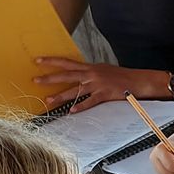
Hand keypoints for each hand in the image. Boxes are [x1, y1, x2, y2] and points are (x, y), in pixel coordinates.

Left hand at [35, 58, 165, 110]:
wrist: (139, 81)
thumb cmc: (122, 77)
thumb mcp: (104, 70)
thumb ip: (90, 73)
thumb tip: (79, 76)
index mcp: (90, 67)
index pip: (67, 62)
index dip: (51, 61)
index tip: (38, 61)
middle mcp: (91, 74)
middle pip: (66, 75)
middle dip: (49, 78)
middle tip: (35, 80)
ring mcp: (97, 84)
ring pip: (75, 90)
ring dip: (60, 96)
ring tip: (48, 101)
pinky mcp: (104, 94)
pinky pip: (90, 102)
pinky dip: (81, 107)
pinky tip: (72, 111)